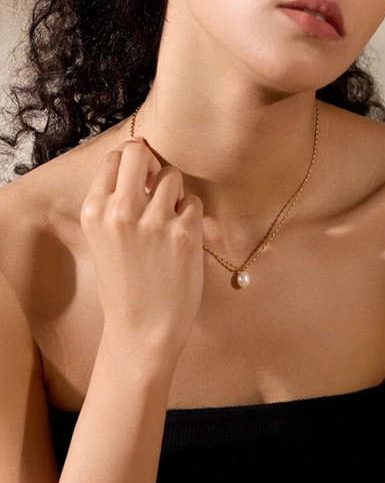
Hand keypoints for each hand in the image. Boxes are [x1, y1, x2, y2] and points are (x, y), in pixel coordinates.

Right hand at [80, 138, 203, 360]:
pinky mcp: (185, 233)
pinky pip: (194, 202)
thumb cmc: (123, 285)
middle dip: (151, 165)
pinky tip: (182, 239)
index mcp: (94, 211)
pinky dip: (192, 216)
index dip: (132, 163)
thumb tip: (138, 153)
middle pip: (139, 153)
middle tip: (157, 186)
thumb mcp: (101, 239)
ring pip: (172, 176)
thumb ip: (113, 201)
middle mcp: (120, 211)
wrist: (142, 329)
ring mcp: (154, 221)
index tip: (141, 178)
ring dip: (175, 194)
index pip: (115, 158)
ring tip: (169, 221)